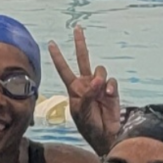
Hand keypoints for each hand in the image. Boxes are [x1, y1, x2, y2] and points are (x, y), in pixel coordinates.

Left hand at [49, 25, 122, 154]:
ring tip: (100, 91)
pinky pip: (111, 80)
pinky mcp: (111, 90)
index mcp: (74, 89)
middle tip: (77, 28)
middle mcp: (86, 84)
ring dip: (99, 77)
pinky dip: (110, 86)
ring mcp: (99, 86)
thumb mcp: (82, 111)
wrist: (106, 135)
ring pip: (99, 69)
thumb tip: (97, 80)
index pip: (64, 70)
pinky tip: (108, 94)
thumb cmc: (89, 126)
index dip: (58, 57)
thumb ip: (88, 94)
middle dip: (80, 43)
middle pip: (82, 59)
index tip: (51, 43)